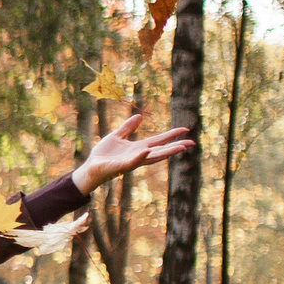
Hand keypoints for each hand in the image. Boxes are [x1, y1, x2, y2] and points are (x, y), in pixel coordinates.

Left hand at [72, 111, 196, 193]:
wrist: (91, 167)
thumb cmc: (103, 154)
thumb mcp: (116, 136)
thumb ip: (127, 127)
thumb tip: (139, 116)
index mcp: (138, 148)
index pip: (159, 141)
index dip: (171, 135)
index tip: (185, 130)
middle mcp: (139, 155)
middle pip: (161, 150)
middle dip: (176, 147)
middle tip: (191, 143)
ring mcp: (132, 161)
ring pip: (152, 157)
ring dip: (166, 152)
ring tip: (180, 148)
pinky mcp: (122, 166)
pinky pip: (132, 162)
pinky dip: (140, 157)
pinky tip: (147, 151)